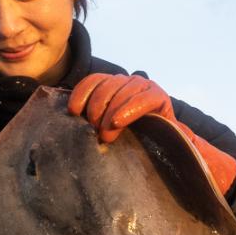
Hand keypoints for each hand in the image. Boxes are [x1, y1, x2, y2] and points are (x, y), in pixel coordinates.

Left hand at [69, 73, 235, 193]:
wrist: (168, 154)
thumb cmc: (132, 145)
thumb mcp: (107, 131)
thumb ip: (93, 121)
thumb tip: (68, 122)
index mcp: (112, 87)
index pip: (92, 80)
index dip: (81, 93)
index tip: (73, 112)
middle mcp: (128, 82)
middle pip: (105, 85)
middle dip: (96, 108)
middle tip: (94, 131)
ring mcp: (145, 87)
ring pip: (122, 90)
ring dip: (110, 112)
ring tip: (106, 135)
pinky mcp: (160, 97)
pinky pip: (143, 98)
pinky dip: (129, 109)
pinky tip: (118, 123)